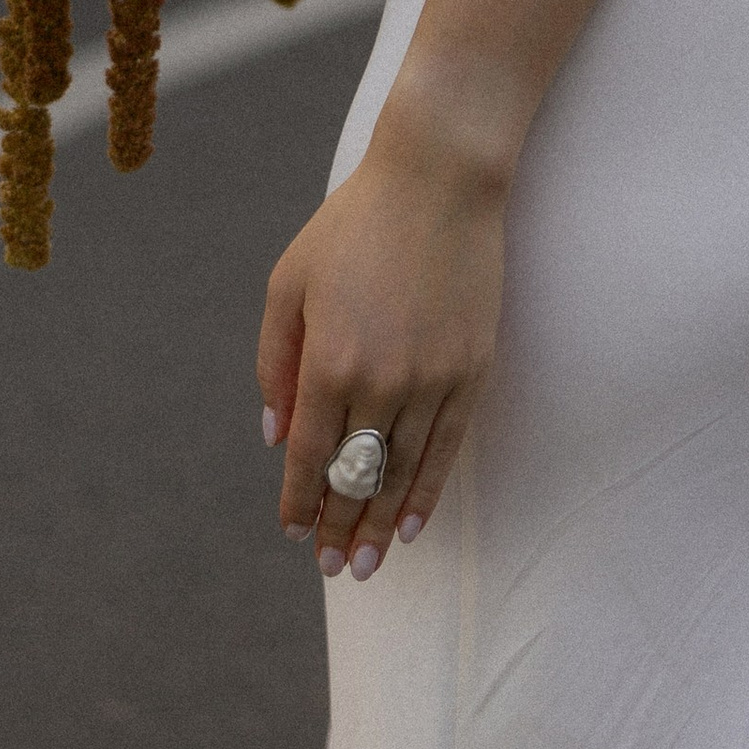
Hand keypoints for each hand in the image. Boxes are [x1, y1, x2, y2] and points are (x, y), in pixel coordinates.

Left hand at [257, 118, 505, 578]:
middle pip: (356, 477)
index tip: (293, 531)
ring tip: (368, 563)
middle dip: (339, 527)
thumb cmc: (354, 225)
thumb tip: (276, 436)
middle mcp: (380, 381)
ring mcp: (431, 378)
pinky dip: (427, 492)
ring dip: (382, 525)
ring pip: (401, 474)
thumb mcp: (290, 282)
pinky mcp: (472, 369)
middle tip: (332, 567)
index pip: (310, 457)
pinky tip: (413, 524)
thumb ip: (275, 363)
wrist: (439, 180)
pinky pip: (447, 448)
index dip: (299, 501)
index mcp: (328, 361)